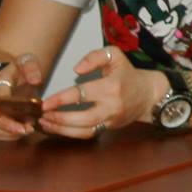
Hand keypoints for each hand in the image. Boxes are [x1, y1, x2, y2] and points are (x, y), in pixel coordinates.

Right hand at [0, 52, 45, 140]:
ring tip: (28, 130)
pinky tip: (23, 131)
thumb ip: (31, 68)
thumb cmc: (17, 71)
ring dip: (10, 134)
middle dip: (7, 127)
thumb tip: (36, 80)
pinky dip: (10, 137)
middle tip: (27, 129)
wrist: (9, 77)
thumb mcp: (25, 62)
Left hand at [37, 46, 162, 139]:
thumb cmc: (128, 73)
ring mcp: (112, 120)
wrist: (149, 94)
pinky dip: (71, 134)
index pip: (82, 94)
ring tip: (45, 124)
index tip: (45, 102)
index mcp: (111, 87)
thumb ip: (94, 57)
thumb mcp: (114, 56)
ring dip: (62, 130)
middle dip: (60, 119)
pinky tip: (57, 129)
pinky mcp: (110, 128)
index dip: (61, 99)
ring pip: (85, 131)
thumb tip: (76, 70)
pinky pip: (89, 134)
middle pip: (84, 118)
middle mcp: (112, 106)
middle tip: (42, 116)